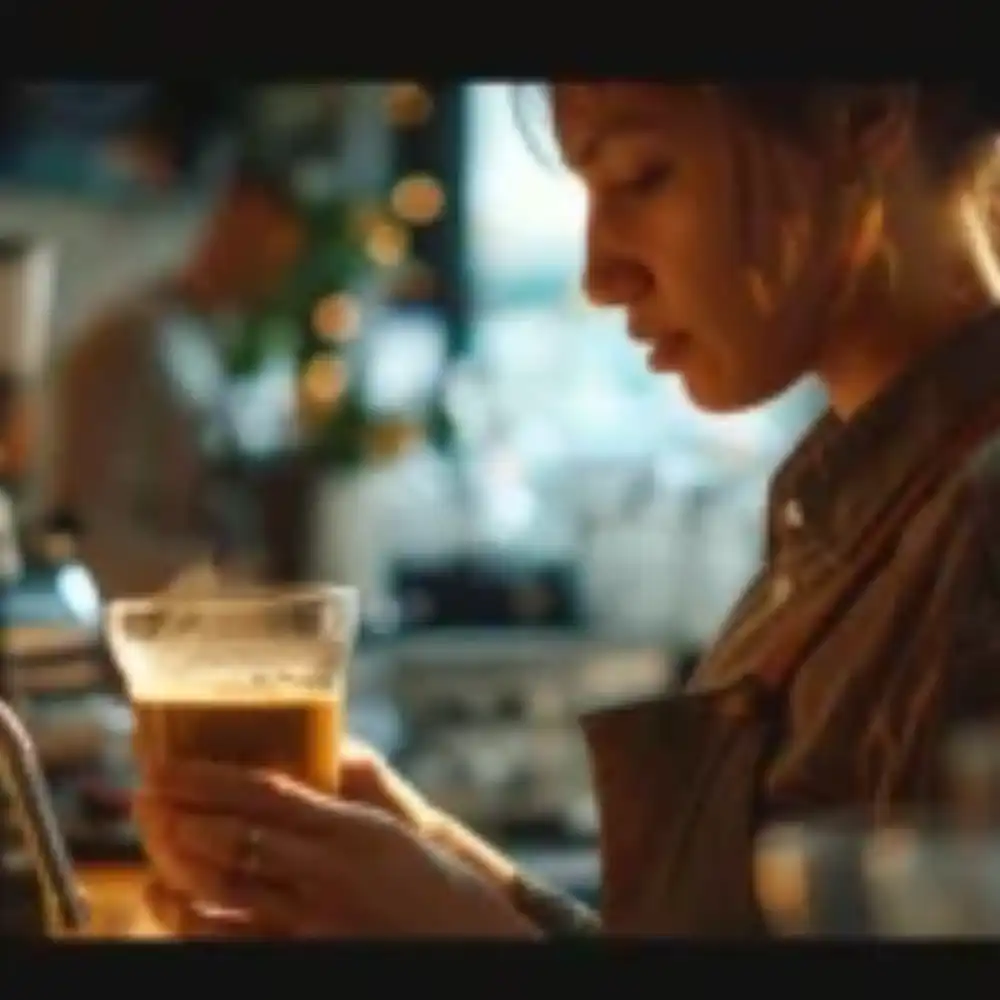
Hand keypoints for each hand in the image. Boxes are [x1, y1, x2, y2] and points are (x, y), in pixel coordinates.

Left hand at [133, 759, 539, 938]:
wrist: (474, 951)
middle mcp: (327, 872)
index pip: (264, 793)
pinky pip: (230, 941)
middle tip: (145, 797)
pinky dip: (192, 922)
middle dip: (177, 816)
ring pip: (221, 891)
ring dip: (174, 867)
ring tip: (152, 847)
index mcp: (353, 829)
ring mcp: (311, 921)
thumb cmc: (444, 891)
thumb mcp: (400, 833)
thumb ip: (352, 800)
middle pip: (231, 838)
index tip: (168, 764)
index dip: (207, 778)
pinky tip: (172, 905)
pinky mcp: (303, 957)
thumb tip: (330, 756)